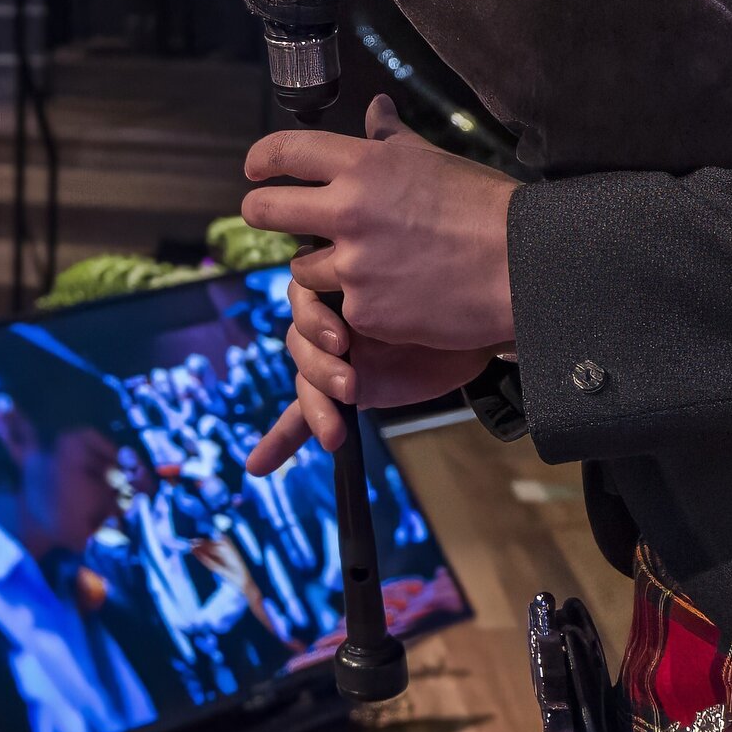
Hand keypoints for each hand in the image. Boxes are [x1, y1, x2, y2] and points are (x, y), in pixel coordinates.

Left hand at [240, 94, 517, 353]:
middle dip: (261, 212)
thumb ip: (391, 138)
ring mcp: (353, 265)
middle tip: (269, 216)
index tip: (255, 170)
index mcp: (362, 165)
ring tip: (361, 265)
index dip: (260, 160)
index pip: (284, 152)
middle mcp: (347, 211)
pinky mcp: (365, 311)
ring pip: (302, 268)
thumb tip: (375, 107)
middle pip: (264, 210)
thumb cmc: (486, 206)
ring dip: (321, 267)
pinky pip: (341, 308)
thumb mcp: (434, 158)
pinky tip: (393, 296)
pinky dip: (358, 306)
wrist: (523, 266)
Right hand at [247, 288, 500, 470]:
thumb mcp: (410, 286)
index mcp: (338, 286)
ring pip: (305, 383)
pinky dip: (282, 439)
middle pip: (300, 344)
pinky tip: (260, 464)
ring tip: (335, 433)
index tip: (343, 341)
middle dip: (321, 368)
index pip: (302, 299)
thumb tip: (358, 267)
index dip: (315, 321)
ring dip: (316, 408)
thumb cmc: (444, 296)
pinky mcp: (338, 396)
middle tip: (350, 386)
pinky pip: (301, 416)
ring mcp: (331, 360)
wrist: (471, 331)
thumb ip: (379, 283)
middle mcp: (328, 321)